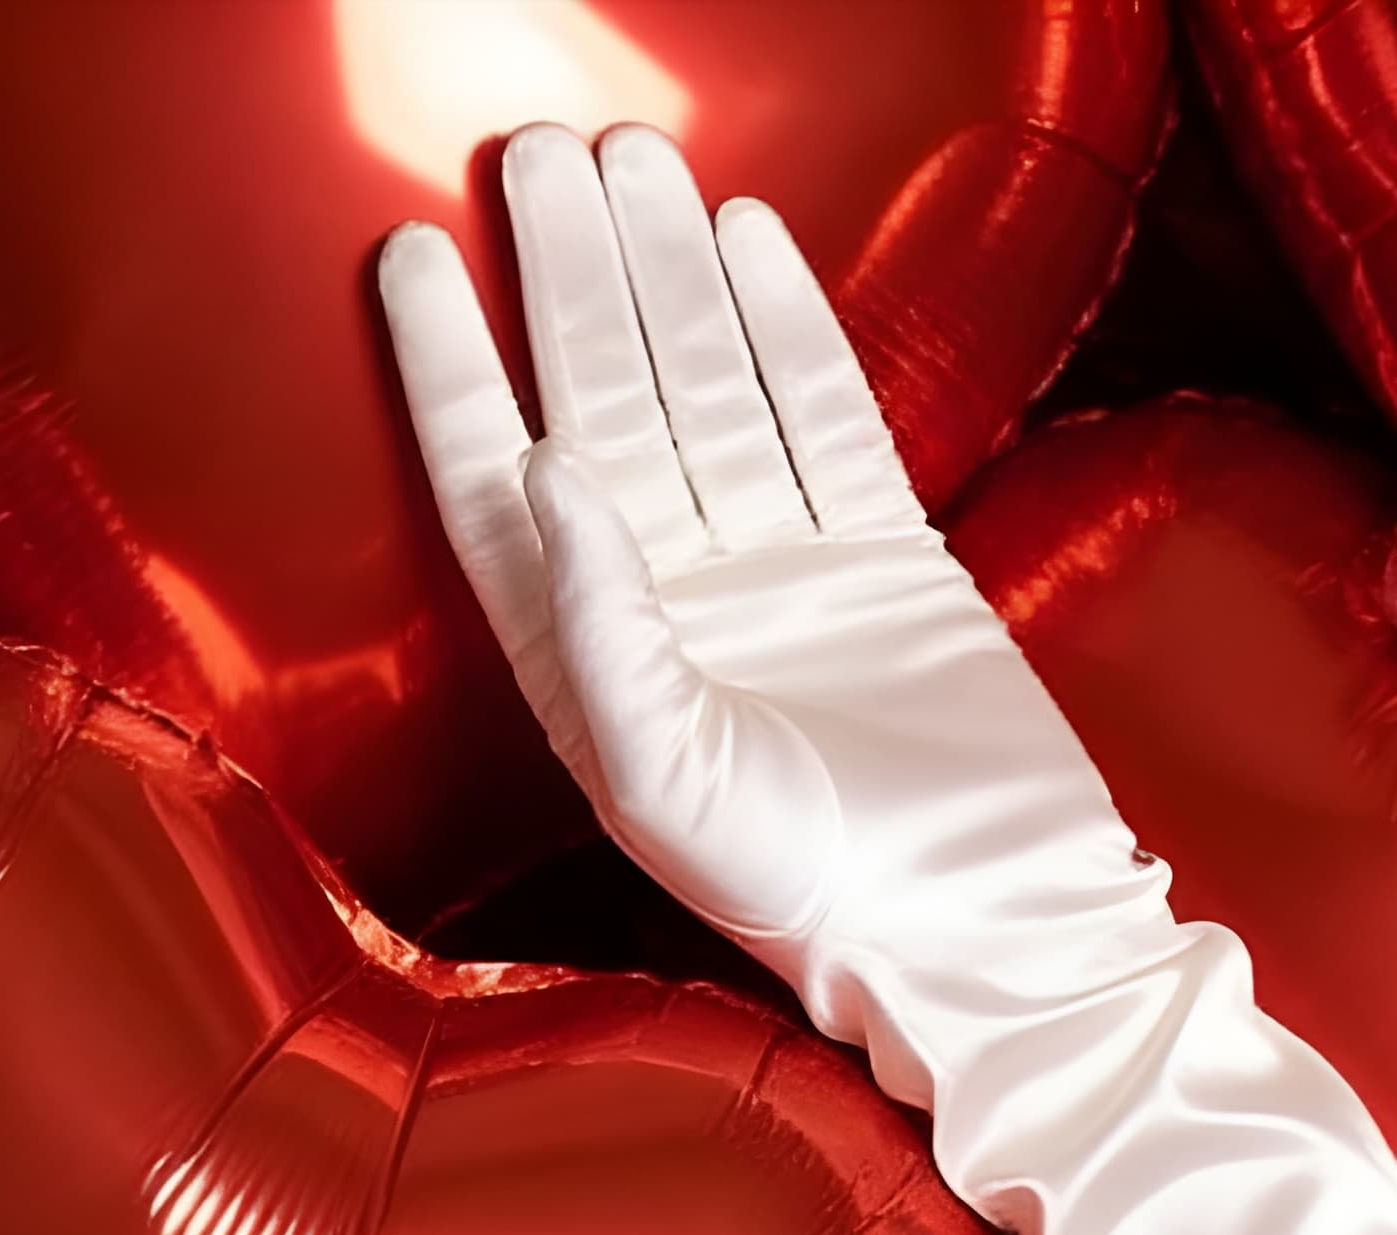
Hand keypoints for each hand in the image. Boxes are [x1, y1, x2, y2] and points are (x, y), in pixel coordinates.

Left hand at [377, 126, 1151, 1039]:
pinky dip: (783, 323)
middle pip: (598, 407)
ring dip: (664, 275)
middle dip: (563, 279)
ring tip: (630, 158)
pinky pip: (818, 414)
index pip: (494, 493)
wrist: (986, 923)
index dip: (450, 373)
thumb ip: (597, 630)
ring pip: (703, 389)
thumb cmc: (810, 891)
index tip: (410, 254)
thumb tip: (542, 464)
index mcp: (591, 674)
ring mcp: (774, 574)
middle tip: (535, 150)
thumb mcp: (667, 781)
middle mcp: (670, 611)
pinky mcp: (880, 557)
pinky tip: (744, 233)